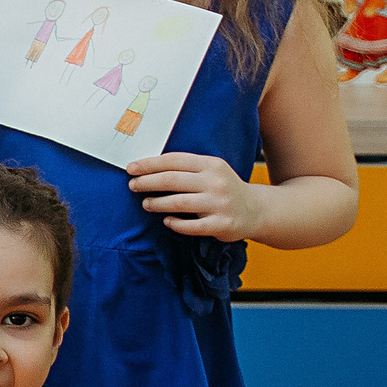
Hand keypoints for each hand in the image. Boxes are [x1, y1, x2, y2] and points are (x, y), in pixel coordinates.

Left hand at [125, 153, 258, 239]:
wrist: (256, 210)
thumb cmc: (223, 188)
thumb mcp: (211, 171)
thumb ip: (186, 168)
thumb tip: (147, 168)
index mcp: (211, 165)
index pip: (174, 161)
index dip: (149, 164)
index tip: (131, 168)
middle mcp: (216, 182)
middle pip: (172, 180)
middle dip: (147, 182)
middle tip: (133, 185)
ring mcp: (219, 204)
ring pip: (178, 203)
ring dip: (157, 203)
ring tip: (146, 204)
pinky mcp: (221, 225)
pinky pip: (190, 226)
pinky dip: (175, 223)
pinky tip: (167, 221)